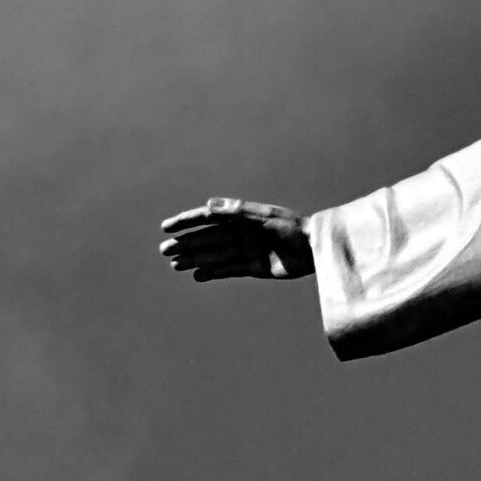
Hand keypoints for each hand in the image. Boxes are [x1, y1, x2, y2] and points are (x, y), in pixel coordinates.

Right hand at [159, 198, 314, 281]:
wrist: (316, 249)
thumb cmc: (292, 227)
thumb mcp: (263, 218)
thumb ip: (236, 213)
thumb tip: (207, 205)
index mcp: (240, 217)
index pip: (207, 219)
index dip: (186, 222)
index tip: (167, 227)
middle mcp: (241, 233)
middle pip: (207, 239)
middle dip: (185, 243)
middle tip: (163, 250)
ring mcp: (246, 250)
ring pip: (214, 255)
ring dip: (194, 259)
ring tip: (174, 265)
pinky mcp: (254, 267)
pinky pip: (228, 270)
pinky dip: (212, 273)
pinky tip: (197, 275)